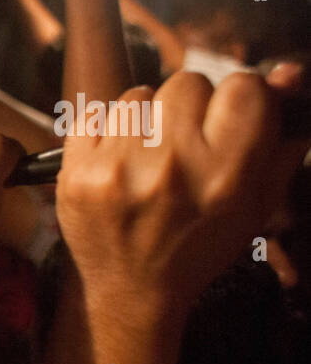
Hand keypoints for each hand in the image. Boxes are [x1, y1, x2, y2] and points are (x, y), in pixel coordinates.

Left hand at [57, 69, 309, 313]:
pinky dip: (107, 131)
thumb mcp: (256, 201)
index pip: (242, 87)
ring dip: (147, 118)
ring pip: (139, 95)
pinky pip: (94, 114)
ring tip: (149, 159)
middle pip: (187, 83)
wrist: (134, 290)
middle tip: (186, 146)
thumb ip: (280, 136)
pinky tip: (117, 162)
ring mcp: (118, 169)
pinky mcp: (77, 172)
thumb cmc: (201, 242)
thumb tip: (286, 73)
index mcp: (225, 175)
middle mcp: (172, 167)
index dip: (240, 98)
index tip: (230, 120)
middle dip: (191, 108)